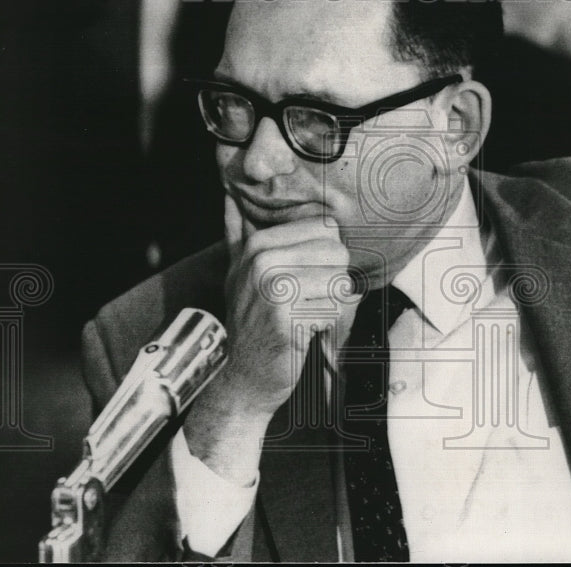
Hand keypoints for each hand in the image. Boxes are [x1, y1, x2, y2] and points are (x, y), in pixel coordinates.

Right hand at [183, 194, 360, 483]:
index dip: (327, 256)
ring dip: (330, 305)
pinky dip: (327, 324)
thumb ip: (237, 232)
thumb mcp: (237, 272)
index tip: (304, 278)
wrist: (242, 375)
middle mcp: (263, 261)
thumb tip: (229, 196)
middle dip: (332, 282)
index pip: (327, 229)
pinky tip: (303, 332)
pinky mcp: (286, 318)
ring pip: (340, 283)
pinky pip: (334, 310)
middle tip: (306, 302)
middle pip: (338, 254)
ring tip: (303, 316)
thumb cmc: (250, 320)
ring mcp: (272, 288)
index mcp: (258, 244)